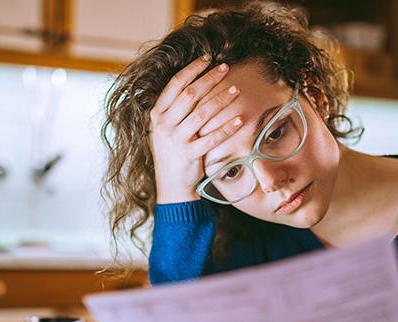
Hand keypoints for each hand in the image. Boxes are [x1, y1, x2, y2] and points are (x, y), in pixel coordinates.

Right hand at [149, 56, 243, 203]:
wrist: (171, 186)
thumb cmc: (172, 154)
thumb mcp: (165, 129)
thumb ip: (174, 109)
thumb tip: (194, 83)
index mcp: (157, 115)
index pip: (175, 84)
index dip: (192, 69)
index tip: (208, 60)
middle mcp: (163, 125)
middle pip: (190, 95)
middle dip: (210, 78)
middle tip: (226, 68)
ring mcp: (175, 141)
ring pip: (201, 114)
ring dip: (221, 100)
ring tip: (237, 90)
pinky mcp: (189, 155)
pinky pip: (211, 138)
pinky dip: (227, 127)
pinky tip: (240, 119)